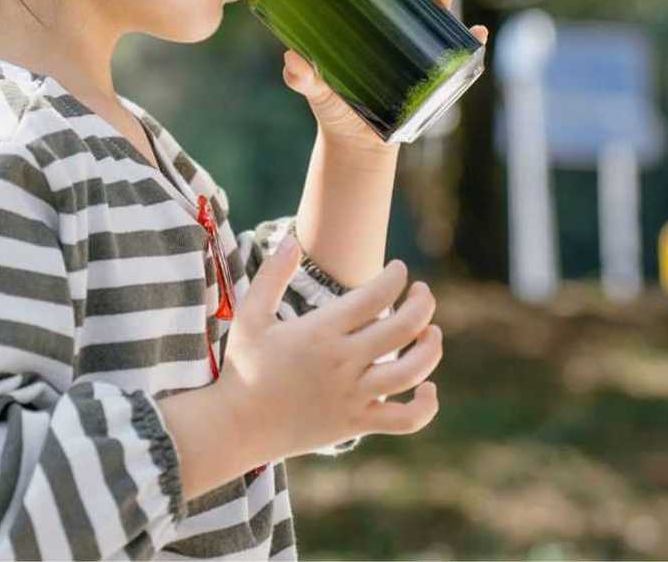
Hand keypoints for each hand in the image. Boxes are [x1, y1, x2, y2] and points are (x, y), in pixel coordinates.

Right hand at [213, 236, 442, 461]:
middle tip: (422, 292)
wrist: (236, 426)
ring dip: (431, 347)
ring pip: (412, 370)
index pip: (375, 295)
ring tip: (431, 332)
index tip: (398, 269)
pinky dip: (426, 406)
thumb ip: (271, 276)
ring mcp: (352, 396)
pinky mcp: (356, 424)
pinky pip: (406, 419)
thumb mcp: (249, 316)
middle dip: (422, 304)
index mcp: (320, 332)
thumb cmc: (242, 368)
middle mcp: (342, 362)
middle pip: (403, 327)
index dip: (394, 277)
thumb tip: (292, 240)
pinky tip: (428, 388)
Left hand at [282, 0, 489, 153]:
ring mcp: (412, 46)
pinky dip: (471, 39)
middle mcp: (387, 26)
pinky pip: (458, 51)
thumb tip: (293, 60)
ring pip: (431, 11)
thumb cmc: (333, 108)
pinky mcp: (432, 71)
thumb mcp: (314, 91)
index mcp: (357, 20)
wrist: (356, 144)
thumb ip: (301, 77)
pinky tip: (475, 32)